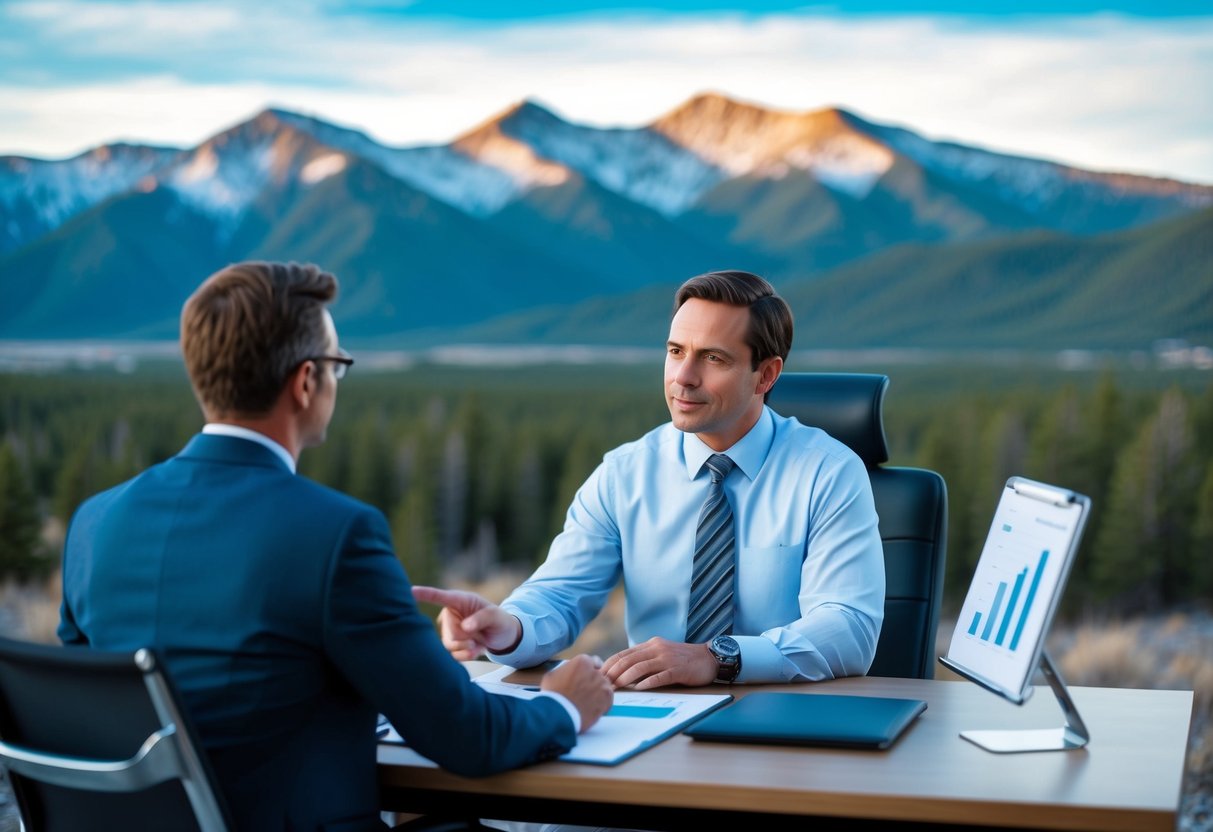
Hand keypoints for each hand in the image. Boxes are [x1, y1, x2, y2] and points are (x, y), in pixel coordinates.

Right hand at [411, 586, 522, 659]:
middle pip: (448, 631)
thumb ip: (482, 619)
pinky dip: (466, 656)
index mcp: (459, 600)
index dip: (424, 594)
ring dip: (465, 649)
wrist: (503, 637)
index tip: (410, 591)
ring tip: (478, 644)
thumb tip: (464, 627)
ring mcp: (449, 630)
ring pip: (448, 645)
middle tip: (478, 638)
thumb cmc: (500, 621)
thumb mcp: (496, 616)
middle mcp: (451, 614)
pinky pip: (452, 654)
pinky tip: (475, 650)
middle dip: (464, 639)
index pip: (439, 596)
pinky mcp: (451, 644)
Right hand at [541, 654, 612, 732]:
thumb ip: (564, 670)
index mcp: (582, 662)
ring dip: (598, 694)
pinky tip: (591, 709)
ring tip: (586, 703)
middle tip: (584, 693)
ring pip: (604, 687)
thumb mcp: (553, 675)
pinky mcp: (607, 698)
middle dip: (593, 683)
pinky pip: (609, 700)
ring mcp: (602, 684)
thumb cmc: (553, 696)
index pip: (593, 662)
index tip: (587, 677)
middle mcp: (595, 670)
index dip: (590, 671)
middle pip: (599, 675)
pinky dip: (603, 705)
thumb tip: (565, 672)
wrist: (558, 713)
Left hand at [602, 637, 717, 689]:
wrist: (708, 658)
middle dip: (613, 672)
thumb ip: (644, 660)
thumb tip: (622, 673)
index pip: (624, 654)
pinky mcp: (677, 670)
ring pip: (641, 667)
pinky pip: (659, 676)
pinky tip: (638, 689)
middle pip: (629, 660)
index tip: (599, 675)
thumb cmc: (682, 660)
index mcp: (650, 644)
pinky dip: (647, 682)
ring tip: (616, 687)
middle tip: (603, 684)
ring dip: (625, 678)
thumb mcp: (660, 655)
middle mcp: (657, 648)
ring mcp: (667, 658)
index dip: (609, 664)